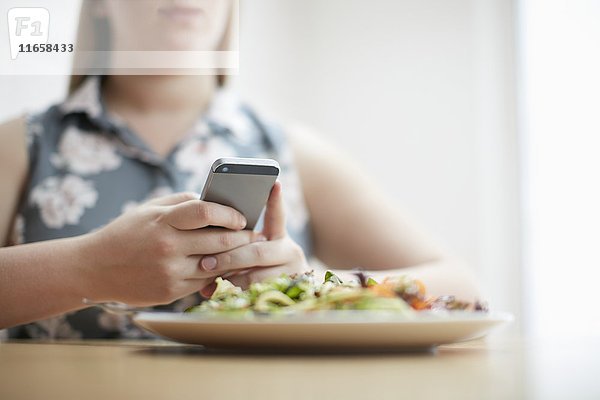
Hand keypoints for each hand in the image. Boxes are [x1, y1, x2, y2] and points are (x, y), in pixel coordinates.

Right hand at [80, 192, 261, 305]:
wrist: (93, 269)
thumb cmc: (125, 233)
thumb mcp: (148, 209)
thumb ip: (181, 202)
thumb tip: (212, 201)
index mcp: (163, 221)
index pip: (205, 212)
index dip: (229, 213)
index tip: (241, 216)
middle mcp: (168, 247)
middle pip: (219, 240)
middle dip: (242, 237)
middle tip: (254, 234)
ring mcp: (170, 272)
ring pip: (216, 264)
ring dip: (234, 257)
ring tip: (245, 250)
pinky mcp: (170, 292)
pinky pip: (203, 281)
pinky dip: (216, 273)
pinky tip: (223, 266)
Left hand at [199, 182, 312, 295]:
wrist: (287, 297)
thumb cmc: (259, 267)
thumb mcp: (256, 249)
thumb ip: (240, 240)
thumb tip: (212, 230)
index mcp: (280, 236)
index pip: (278, 215)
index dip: (276, 201)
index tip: (274, 183)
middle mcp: (290, 252)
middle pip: (257, 252)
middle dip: (229, 256)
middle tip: (205, 261)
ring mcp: (290, 273)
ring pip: (253, 275)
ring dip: (227, 275)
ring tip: (206, 274)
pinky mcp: (283, 292)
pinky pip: (250, 293)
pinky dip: (228, 292)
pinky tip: (209, 291)